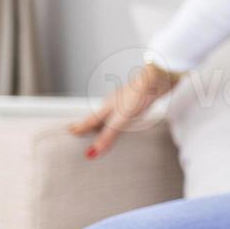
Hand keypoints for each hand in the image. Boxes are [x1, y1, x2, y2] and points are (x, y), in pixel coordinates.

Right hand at [67, 62, 182, 158]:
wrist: (159, 77)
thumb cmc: (139, 93)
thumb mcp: (121, 119)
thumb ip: (108, 135)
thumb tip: (93, 152)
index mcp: (106, 107)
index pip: (89, 120)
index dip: (80, 127)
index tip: (70, 130)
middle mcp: (113, 103)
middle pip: (98, 116)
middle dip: (89, 123)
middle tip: (80, 129)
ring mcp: (125, 100)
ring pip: (110, 113)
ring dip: (104, 121)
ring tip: (100, 127)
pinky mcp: (137, 100)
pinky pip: (123, 112)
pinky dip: (119, 118)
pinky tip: (125, 119)